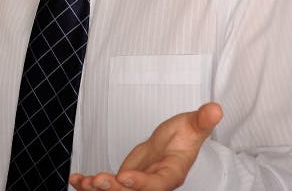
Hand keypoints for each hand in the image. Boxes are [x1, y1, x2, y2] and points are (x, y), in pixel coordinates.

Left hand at [69, 102, 222, 190]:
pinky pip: (105, 187)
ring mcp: (137, 185)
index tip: (124, 177)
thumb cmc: (182, 137)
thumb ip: (202, 120)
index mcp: (171, 173)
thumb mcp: (192, 126)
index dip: (141, 183)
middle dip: (114, 189)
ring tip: (82, 181)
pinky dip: (88, 185)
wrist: (170, 146)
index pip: (157, 183)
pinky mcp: (123, 182)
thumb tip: (216, 108)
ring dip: (98, 189)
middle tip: (97, 180)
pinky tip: (75, 179)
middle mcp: (153, 184)